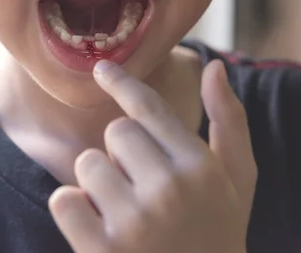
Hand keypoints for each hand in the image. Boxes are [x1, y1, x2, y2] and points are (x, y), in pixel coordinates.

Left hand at [48, 59, 256, 252]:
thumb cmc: (216, 231)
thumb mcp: (237, 180)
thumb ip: (229, 121)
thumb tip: (214, 66)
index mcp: (200, 167)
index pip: (150, 109)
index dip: (122, 83)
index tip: (102, 69)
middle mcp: (169, 189)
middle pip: (116, 132)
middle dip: (122, 154)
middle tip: (142, 187)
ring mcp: (134, 221)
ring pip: (87, 163)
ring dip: (99, 185)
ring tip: (124, 212)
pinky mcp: (101, 250)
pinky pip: (63, 200)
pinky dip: (74, 210)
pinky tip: (99, 228)